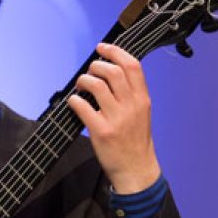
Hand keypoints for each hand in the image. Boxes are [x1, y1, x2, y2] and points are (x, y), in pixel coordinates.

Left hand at [68, 43, 161, 193]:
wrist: (136, 169)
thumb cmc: (135, 141)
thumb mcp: (142, 113)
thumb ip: (131, 93)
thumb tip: (111, 71)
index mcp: (143, 99)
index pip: (132, 65)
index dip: (115, 52)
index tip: (102, 48)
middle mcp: (132, 106)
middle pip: (113, 71)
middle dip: (96, 66)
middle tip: (90, 72)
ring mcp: (117, 119)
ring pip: (96, 86)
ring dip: (83, 81)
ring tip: (81, 87)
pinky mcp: (101, 131)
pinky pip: (83, 107)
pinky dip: (74, 100)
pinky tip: (74, 103)